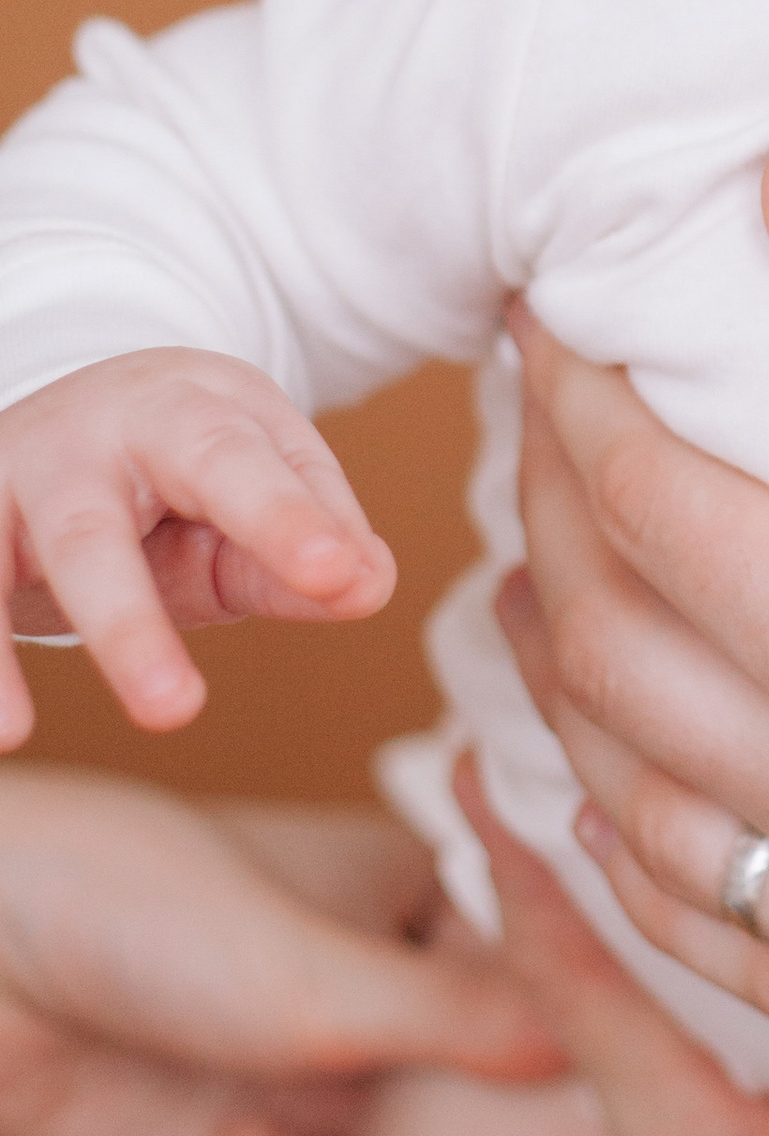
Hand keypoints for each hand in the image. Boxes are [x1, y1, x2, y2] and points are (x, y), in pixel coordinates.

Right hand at [0, 350, 394, 739]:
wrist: (84, 401)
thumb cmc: (189, 466)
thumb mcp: (256, 487)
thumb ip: (313, 538)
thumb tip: (366, 586)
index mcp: (183, 411)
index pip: (234, 462)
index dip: (283, 518)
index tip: (336, 576)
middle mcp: (80, 441)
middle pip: (91, 532)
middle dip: (127, 622)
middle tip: (174, 710)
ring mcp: (8, 480)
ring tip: (13, 735)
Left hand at [0, 770, 558, 1135]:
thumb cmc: (137, 913)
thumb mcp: (323, 972)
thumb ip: (461, 1016)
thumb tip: (602, 1046)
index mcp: (414, 896)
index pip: (545, 964)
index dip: (613, 1019)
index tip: (696, 1078)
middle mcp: (378, 997)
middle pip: (496, 1084)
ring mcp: (315, 1095)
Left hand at [505, 129, 768, 1085]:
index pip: (654, 513)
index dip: (578, 390)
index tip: (562, 296)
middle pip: (616, 675)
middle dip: (550, 519)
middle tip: (548, 407)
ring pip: (651, 836)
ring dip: (568, 692)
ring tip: (554, 571)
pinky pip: (746, 966)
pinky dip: (646, 866)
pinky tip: (639, 797)